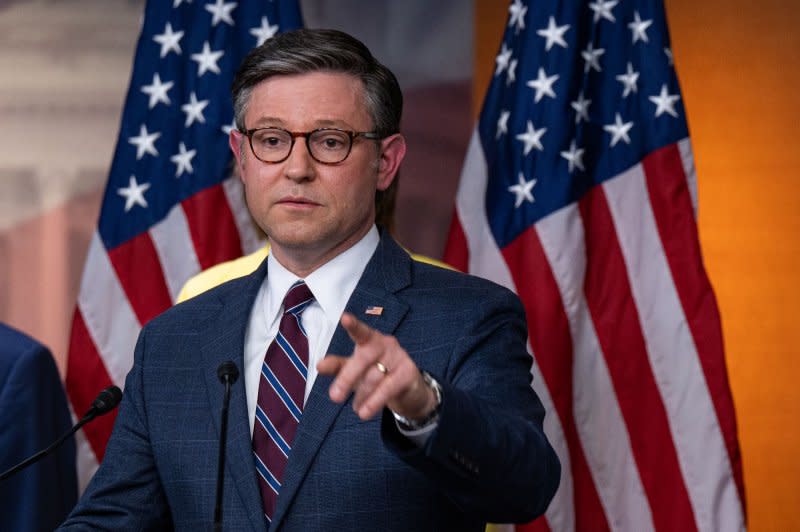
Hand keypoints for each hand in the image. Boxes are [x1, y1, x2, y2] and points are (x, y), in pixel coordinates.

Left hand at [316, 312, 436, 420]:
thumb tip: (319, 365)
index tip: (344, 318)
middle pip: (363, 358)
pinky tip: (365, 413)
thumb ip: (338, 366)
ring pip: (374, 377)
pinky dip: (374, 402)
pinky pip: (387, 388)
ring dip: (361, 395)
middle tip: (334, 397)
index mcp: (370, 339)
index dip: (353, 325)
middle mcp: (385, 343)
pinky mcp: (408, 372)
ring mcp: (399, 356)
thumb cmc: (376, 373)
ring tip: (356, 408)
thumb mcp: (355, 370)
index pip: (361, 331)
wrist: (407, 389)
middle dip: (347, 378)